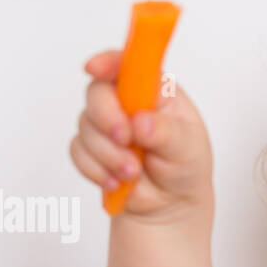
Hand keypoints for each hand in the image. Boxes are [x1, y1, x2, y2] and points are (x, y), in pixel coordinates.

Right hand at [69, 50, 213, 220]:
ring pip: (86, 125)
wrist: (172, 204)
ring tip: (133, 172)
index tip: (95, 69)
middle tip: (125, 139)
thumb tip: (141, 122)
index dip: (108, 62)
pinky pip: (78, 152)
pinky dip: (95, 169)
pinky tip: (117, 181)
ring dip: (108, 153)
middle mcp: (126, 102)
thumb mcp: (188, 147)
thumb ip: (166, 133)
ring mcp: (106, 124)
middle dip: (107, 117)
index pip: (128, 64)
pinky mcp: (91, 149)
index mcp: (154, 91)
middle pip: (98, 92)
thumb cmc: (185, 166)